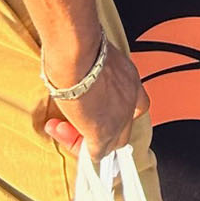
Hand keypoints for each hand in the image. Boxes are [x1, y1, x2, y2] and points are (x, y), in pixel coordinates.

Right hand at [43, 45, 148, 163]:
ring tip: (62, 126)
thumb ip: (93, 71)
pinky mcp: (103, 133)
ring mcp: (119, 119)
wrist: (78, 53)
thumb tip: (79, 73)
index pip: (137, 104)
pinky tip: (63, 134)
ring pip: (111, 144)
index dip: (119, 111)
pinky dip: (80, 148)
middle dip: (101, 128)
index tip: (101, 109)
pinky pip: (96, 154)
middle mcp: (130, 99)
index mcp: (130, 78)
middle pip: (124, 128)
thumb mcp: (95, 57)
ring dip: (86, 138)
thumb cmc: (81, 47)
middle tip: (77, 119)